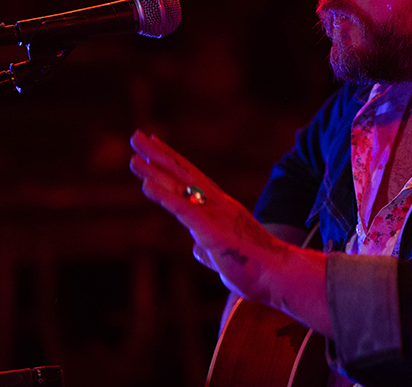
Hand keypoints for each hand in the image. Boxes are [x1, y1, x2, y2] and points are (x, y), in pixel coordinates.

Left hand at [128, 129, 288, 304]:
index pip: (191, 180)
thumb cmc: (256, 269)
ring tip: (133, 155)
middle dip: (158, 154)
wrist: (278, 276)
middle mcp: (217, 204)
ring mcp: (214, 214)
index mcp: (220, 209)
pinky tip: (147, 184)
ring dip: (154, 170)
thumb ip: (207, 250)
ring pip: (179, 186)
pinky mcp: (211, 228)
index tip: (154, 146)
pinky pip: (182, 208)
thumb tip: (195, 249)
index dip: (171, 162)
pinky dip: (164, 194)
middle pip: (182, 173)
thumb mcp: (223, 257)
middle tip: (137, 136)